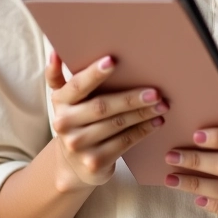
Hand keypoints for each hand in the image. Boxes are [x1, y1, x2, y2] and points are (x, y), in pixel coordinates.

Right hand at [45, 50, 168, 189]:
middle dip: (131, 98)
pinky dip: (142, 130)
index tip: (112, 60)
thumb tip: (55, 53)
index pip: (78, 85)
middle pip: (103, 107)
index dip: (94, 74)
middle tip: (155, 91)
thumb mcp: (64, 100)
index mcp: (60, 102)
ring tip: (162, 104)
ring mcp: (79, 146)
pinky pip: (124, 142)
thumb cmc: (76, 119)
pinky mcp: (95, 162)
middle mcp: (65, 124)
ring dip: (142, 113)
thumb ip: (58, 76)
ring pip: (117, 124)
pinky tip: (156, 121)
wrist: (72, 165)